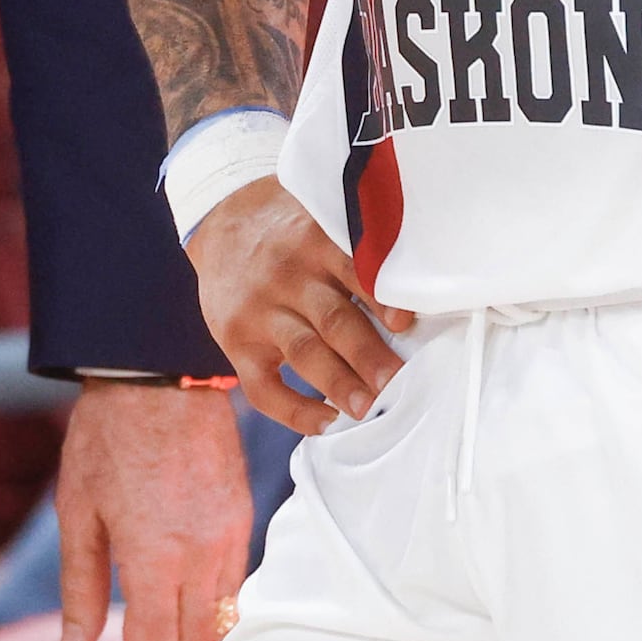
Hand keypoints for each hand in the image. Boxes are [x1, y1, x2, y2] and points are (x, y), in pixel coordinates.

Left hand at [57, 375, 253, 640]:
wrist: (162, 371)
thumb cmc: (108, 435)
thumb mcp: (76, 511)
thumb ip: (79, 587)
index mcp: (155, 556)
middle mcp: (202, 554)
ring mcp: (230, 536)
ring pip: (218, 625)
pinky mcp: (242, 518)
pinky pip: (232, 588)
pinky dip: (205, 617)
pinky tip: (172, 611)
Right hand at [187, 179, 414, 430]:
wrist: (221, 224)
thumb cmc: (290, 229)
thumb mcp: (320, 217)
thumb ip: (358, 245)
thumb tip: (419, 284)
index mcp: (315, 242)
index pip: (352, 271)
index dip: (380, 299)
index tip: (405, 324)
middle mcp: (287, 276)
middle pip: (332, 319)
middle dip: (367, 354)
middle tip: (396, 382)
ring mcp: (259, 311)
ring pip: (304, 352)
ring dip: (338, 383)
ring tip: (367, 408)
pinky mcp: (237, 342)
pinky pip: (263, 388)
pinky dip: (295, 411)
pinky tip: (326, 422)